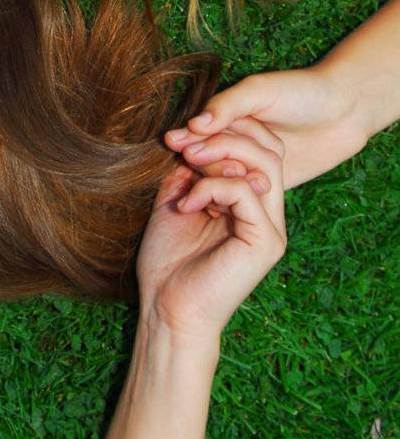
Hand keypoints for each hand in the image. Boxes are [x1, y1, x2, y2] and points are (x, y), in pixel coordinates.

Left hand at [136, 125, 285, 345]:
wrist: (166, 310)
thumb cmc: (167, 263)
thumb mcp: (175, 200)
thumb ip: (190, 170)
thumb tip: (193, 135)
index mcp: (250, 204)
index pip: (258, 147)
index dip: (225, 128)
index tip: (181, 133)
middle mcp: (268, 214)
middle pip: (268, 149)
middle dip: (224, 134)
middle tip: (182, 142)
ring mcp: (271, 229)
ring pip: (264, 163)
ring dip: (218, 153)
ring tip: (186, 164)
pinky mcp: (266, 242)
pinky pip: (246, 192)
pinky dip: (211, 186)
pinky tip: (186, 204)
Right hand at [166, 64, 367, 187]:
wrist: (345, 110)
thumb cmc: (302, 92)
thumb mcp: (262, 90)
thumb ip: (228, 105)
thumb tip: (195, 124)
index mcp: (228, 113)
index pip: (200, 130)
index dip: (188, 138)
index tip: (175, 145)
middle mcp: (235, 137)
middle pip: (207, 154)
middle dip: (202, 161)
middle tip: (203, 166)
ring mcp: (250, 161)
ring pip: (223, 175)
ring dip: (217, 181)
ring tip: (223, 183)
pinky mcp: (267, 182)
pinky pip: (245, 193)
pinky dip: (235, 198)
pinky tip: (229, 202)